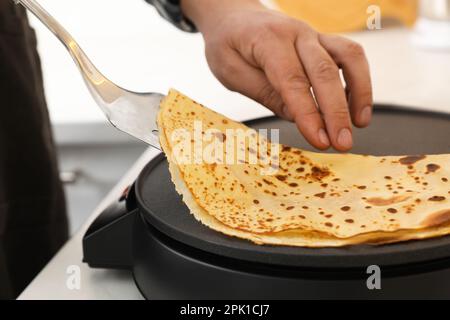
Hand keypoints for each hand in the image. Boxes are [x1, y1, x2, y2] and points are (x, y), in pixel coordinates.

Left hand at [182, 0, 372, 150]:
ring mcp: (313, 34)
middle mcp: (296, 33)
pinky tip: (355, 107)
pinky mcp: (323, 41)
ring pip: (348, 56)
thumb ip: (264, 92)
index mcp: (267, 40)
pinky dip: (358, 80)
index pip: (292, 81)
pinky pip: (350, 55)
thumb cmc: (228, 45)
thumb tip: (297, 116)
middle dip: (336, 112)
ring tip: (360, 124)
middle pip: (325, 72)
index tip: (320, 141)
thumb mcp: (231, 72)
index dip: (308, 114)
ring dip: (359, 92)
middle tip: (343, 144)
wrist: (234, 15)